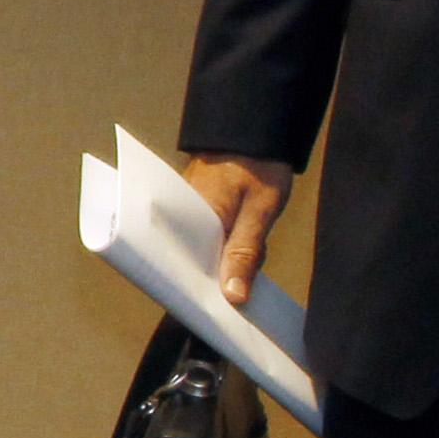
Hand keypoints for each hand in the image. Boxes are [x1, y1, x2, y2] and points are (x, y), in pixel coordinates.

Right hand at [178, 153, 295, 306]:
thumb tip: (233, 296)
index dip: (194, 287)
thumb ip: (245, 252)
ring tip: (251, 259)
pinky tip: (245, 253)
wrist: (256, 128)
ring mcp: (191, 212)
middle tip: (239, 288)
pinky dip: (224, 250)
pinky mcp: (202, 211)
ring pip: (203, 251)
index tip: (212, 309)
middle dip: (215, 278)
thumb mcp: (259, 211)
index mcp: (190, 215)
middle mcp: (182, 215)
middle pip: (190, 261)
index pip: (179, 261)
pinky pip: (208, 239)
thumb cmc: (258, 165)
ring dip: (224, 262)